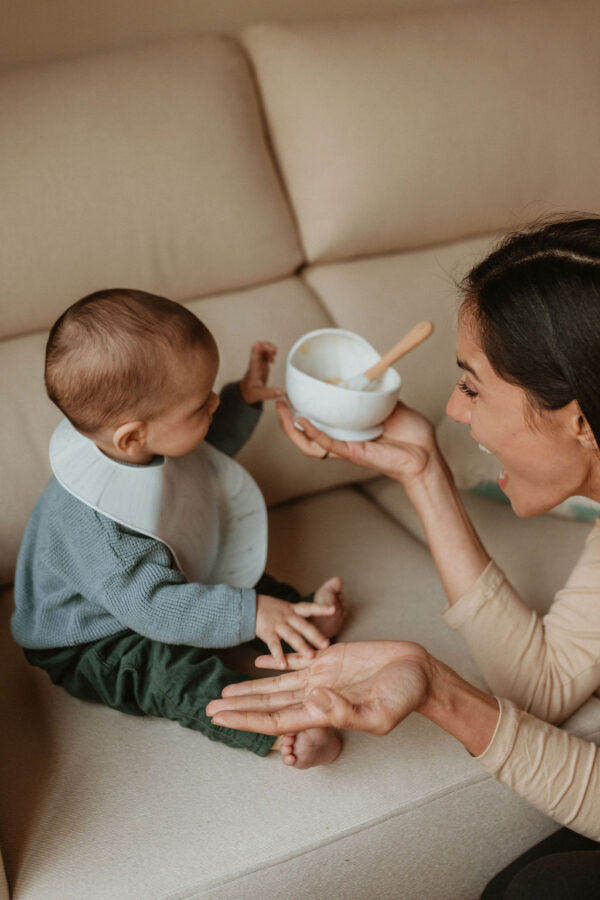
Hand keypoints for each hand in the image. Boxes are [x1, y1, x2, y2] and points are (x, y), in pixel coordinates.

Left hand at [206, 640, 431, 733]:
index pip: (274, 719)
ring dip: (249, 688)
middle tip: (207, 709)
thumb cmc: (404, 695)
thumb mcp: (379, 711)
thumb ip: (345, 710)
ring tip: (223, 692)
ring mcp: (321, 676)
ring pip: (276, 683)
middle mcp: (315, 696)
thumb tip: (313, 699)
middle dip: (237, 707)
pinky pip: (296, 659)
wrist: (418, 671)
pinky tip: (258, 661)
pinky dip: (275, 660)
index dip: (244, 719)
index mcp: (323, 712)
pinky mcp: (330, 658)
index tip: (218, 718)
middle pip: (267, 703)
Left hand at [240, 341, 284, 404]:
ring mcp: (258, 362)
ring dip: (269, 348)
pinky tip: (272, 359)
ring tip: (274, 354)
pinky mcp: (261, 364)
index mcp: (254, 368)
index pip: (254, 354)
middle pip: (258, 347)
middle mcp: (255, 363)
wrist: (246, 392)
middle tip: (274, 351)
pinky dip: (270, 353)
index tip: (265, 346)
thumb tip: (281, 392)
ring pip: (262, 349)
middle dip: (267, 346)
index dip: (259, 348)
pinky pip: (264, 353)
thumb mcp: (260, 394)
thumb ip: (270, 393)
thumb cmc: (251, 392)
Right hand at [255, 594, 335, 668]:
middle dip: (316, 635)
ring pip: (291, 636)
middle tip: (327, 644)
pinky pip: (274, 645)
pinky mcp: (267, 632)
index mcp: (293, 610)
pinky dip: (278, 655)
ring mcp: (277, 624)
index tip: (334, 609)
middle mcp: (287, 616)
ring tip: (311, 657)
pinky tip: (283, 665)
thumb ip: (298, 619)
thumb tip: (315, 632)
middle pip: (304, 626)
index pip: (309, 607)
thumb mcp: (286, 609)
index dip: (321, 608)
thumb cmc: (271, 610)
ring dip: (301, 646)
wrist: (247, 606)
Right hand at [277, 400, 437, 485]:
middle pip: (305, 436)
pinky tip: (303, 422)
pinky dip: (314, 433)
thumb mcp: (388, 404)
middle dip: (287, 422)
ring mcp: (347, 448)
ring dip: (293, 429)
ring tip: (283, 413)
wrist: (426, 452)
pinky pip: (327, 445)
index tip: (291, 396)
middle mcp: (344, 440)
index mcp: (349, 430)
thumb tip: (369, 370)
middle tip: (278, 404)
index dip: (300, 412)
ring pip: (309, 444)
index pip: (318, 424)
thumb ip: (374, 392)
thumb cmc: (411, 434)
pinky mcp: (354, 454)